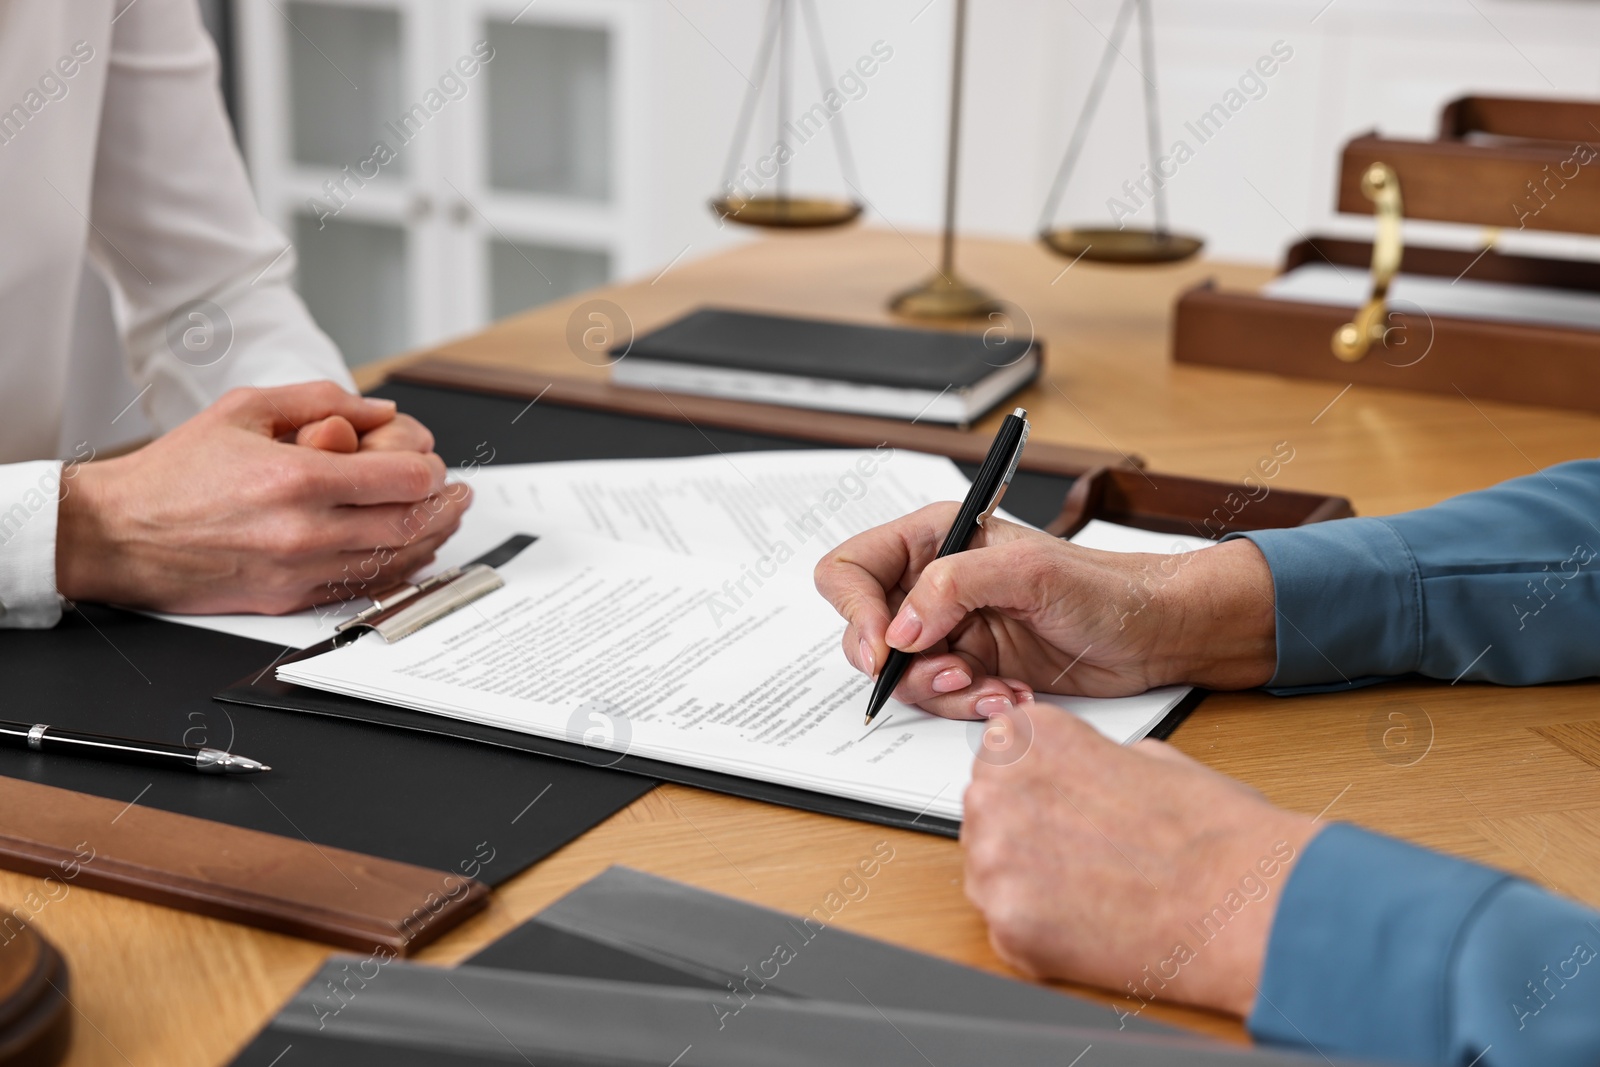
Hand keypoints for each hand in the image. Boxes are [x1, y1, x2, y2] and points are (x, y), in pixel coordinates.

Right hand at [56, 383, 470, 613]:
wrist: (119, 534)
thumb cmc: (175, 472)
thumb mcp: (246, 409)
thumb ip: (321, 401)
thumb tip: (381, 409)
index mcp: (297, 479)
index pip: (402, 481)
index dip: (430, 471)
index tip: (431, 463)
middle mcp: (304, 530)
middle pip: (409, 524)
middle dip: (443, 506)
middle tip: (457, 493)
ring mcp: (299, 571)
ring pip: (393, 561)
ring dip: (430, 539)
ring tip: (445, 519)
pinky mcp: (289, 598)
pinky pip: (362, 588)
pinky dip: (396, 570)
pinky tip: (410, 553)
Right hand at [814, 503, 1276, 719]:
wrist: (1152, 633)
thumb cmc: (1104, 586)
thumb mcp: (1029, 572)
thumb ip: (954, 586)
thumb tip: (899, 627)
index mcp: (934, 538)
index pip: (851, 569)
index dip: (855, 611)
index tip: (884, 648)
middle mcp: (932, 583)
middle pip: (867, 631)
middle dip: (904, 665)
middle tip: (954, 673)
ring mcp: (950, 630)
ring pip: (902, 675)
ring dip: (944, 691)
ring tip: (993, 686)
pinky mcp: (972, 669)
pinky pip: (941, 700)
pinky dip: (970, 706)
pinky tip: (1011, 695)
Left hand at [962, 703, 1318, 1018]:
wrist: (1247, 903)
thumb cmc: (1213, 831)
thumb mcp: (1146, 755)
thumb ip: (1085, 761)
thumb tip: (1071, 779)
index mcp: (1028, 737)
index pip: (998, 758)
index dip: (1035, 789)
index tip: (1062, 807)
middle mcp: (997, 789)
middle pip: (987, 815)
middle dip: (1026, 835)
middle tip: (1087, 856)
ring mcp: (994, 860)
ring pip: (991, 874)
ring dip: (1030, 884)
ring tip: (1099, 891)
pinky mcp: (1007, 924)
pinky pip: (1009, 928)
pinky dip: (1044, 934)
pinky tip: (1095, 925)